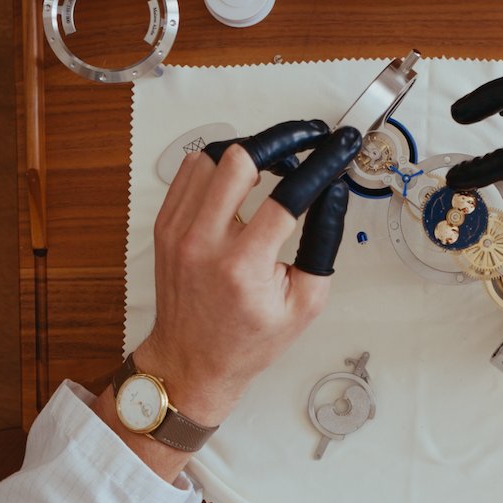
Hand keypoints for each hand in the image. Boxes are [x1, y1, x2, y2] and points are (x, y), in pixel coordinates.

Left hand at [134, 122, 361, 427]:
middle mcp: (203, 243)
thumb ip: (323, 244)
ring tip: (275, 162)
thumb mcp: (305, 303)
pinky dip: (219, 163)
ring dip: (249, 151)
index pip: (288, 194)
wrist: (191, 360)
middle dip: (282, 142)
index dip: (321, 163)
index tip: (338, 147)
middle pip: (240, 158)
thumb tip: (332, 194)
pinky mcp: (164, 224)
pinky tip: (242, 175)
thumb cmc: (246, 340)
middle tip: (305, 143)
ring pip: (210, 156)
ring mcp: (177, 231)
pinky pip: (190, 170)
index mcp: (243, 267)